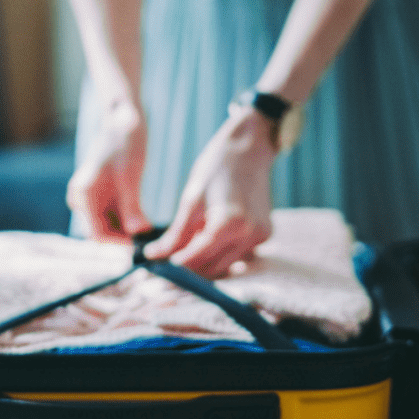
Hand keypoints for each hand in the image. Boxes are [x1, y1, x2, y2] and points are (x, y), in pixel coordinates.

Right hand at [66, 97, 151, 239]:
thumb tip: (138, 233)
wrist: (123, 119)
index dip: (119, 243)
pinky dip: (128, 218)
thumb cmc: (126, 143)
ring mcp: (91, 196)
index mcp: (83, 195)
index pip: (97, 233)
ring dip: (127, 229)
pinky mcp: (101, 192)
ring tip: (152, 230)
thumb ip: (132, 207)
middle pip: (102, 230)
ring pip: (109, 223)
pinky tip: (146, 220)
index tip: (142, 245)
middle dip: (125, 237)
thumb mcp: (131, 177)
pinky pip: (113, 213)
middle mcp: (82, 198)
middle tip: (151, 240)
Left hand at [142, 109, 277, 277]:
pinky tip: (208, 238)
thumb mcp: (191, 199)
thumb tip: (154, 255)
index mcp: (229, 223)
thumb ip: (175, 233)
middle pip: (213, 268)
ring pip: (226, 265)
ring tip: (187, 246)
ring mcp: (261, 236)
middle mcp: (250, 234)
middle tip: (168, 260)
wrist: (249, 149)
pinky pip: (238, 255)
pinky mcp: (265, 235)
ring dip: (205, 262)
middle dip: (189, 268)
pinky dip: (221, 253)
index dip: (176, 265)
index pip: (198, 257)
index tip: (158, 265)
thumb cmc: (217, 167)